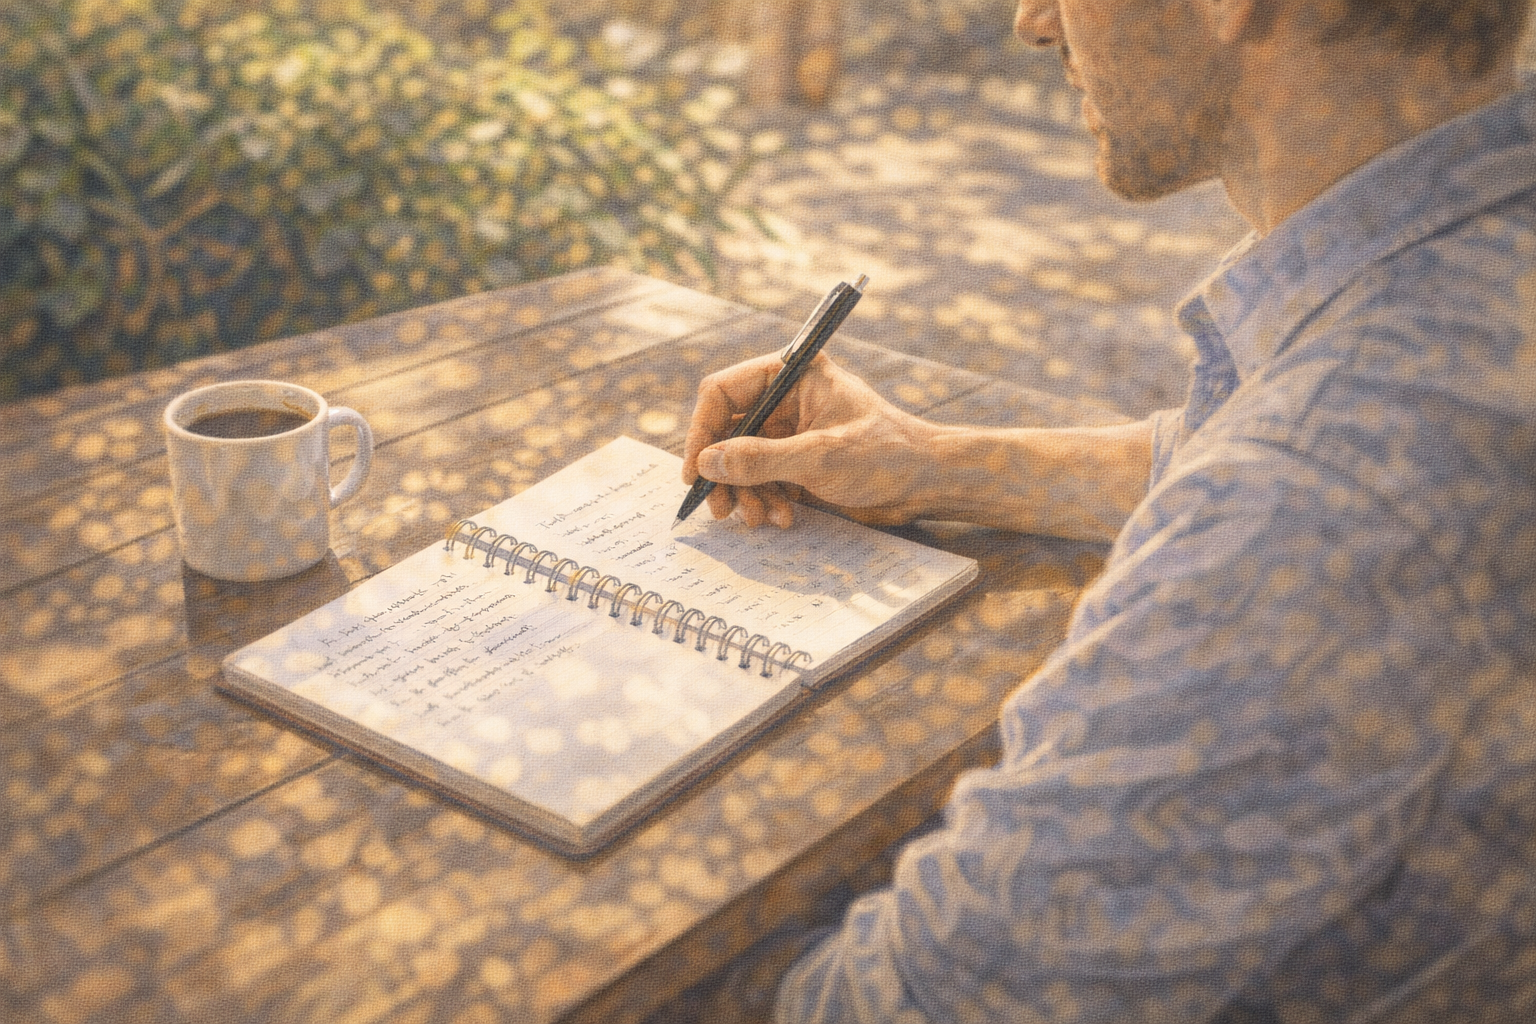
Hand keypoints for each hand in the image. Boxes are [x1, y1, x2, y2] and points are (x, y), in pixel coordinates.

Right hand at [682, 352, 939, 527]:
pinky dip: (763, 501)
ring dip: (744, 493)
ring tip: (760, 519)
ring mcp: (790, 433)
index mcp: (792, 375)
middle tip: (720, 509)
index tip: (695, 471)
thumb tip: (707, 463)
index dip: (702, 431)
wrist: (927, 483)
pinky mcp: (797, 463)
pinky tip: (782, 518)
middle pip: (726, 432)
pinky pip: (761, 481)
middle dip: (723, 473)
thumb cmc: (886, 454)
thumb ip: (760, 459)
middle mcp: (785, 400)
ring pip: (740, 461)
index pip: (723, 392)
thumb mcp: (820, 457)